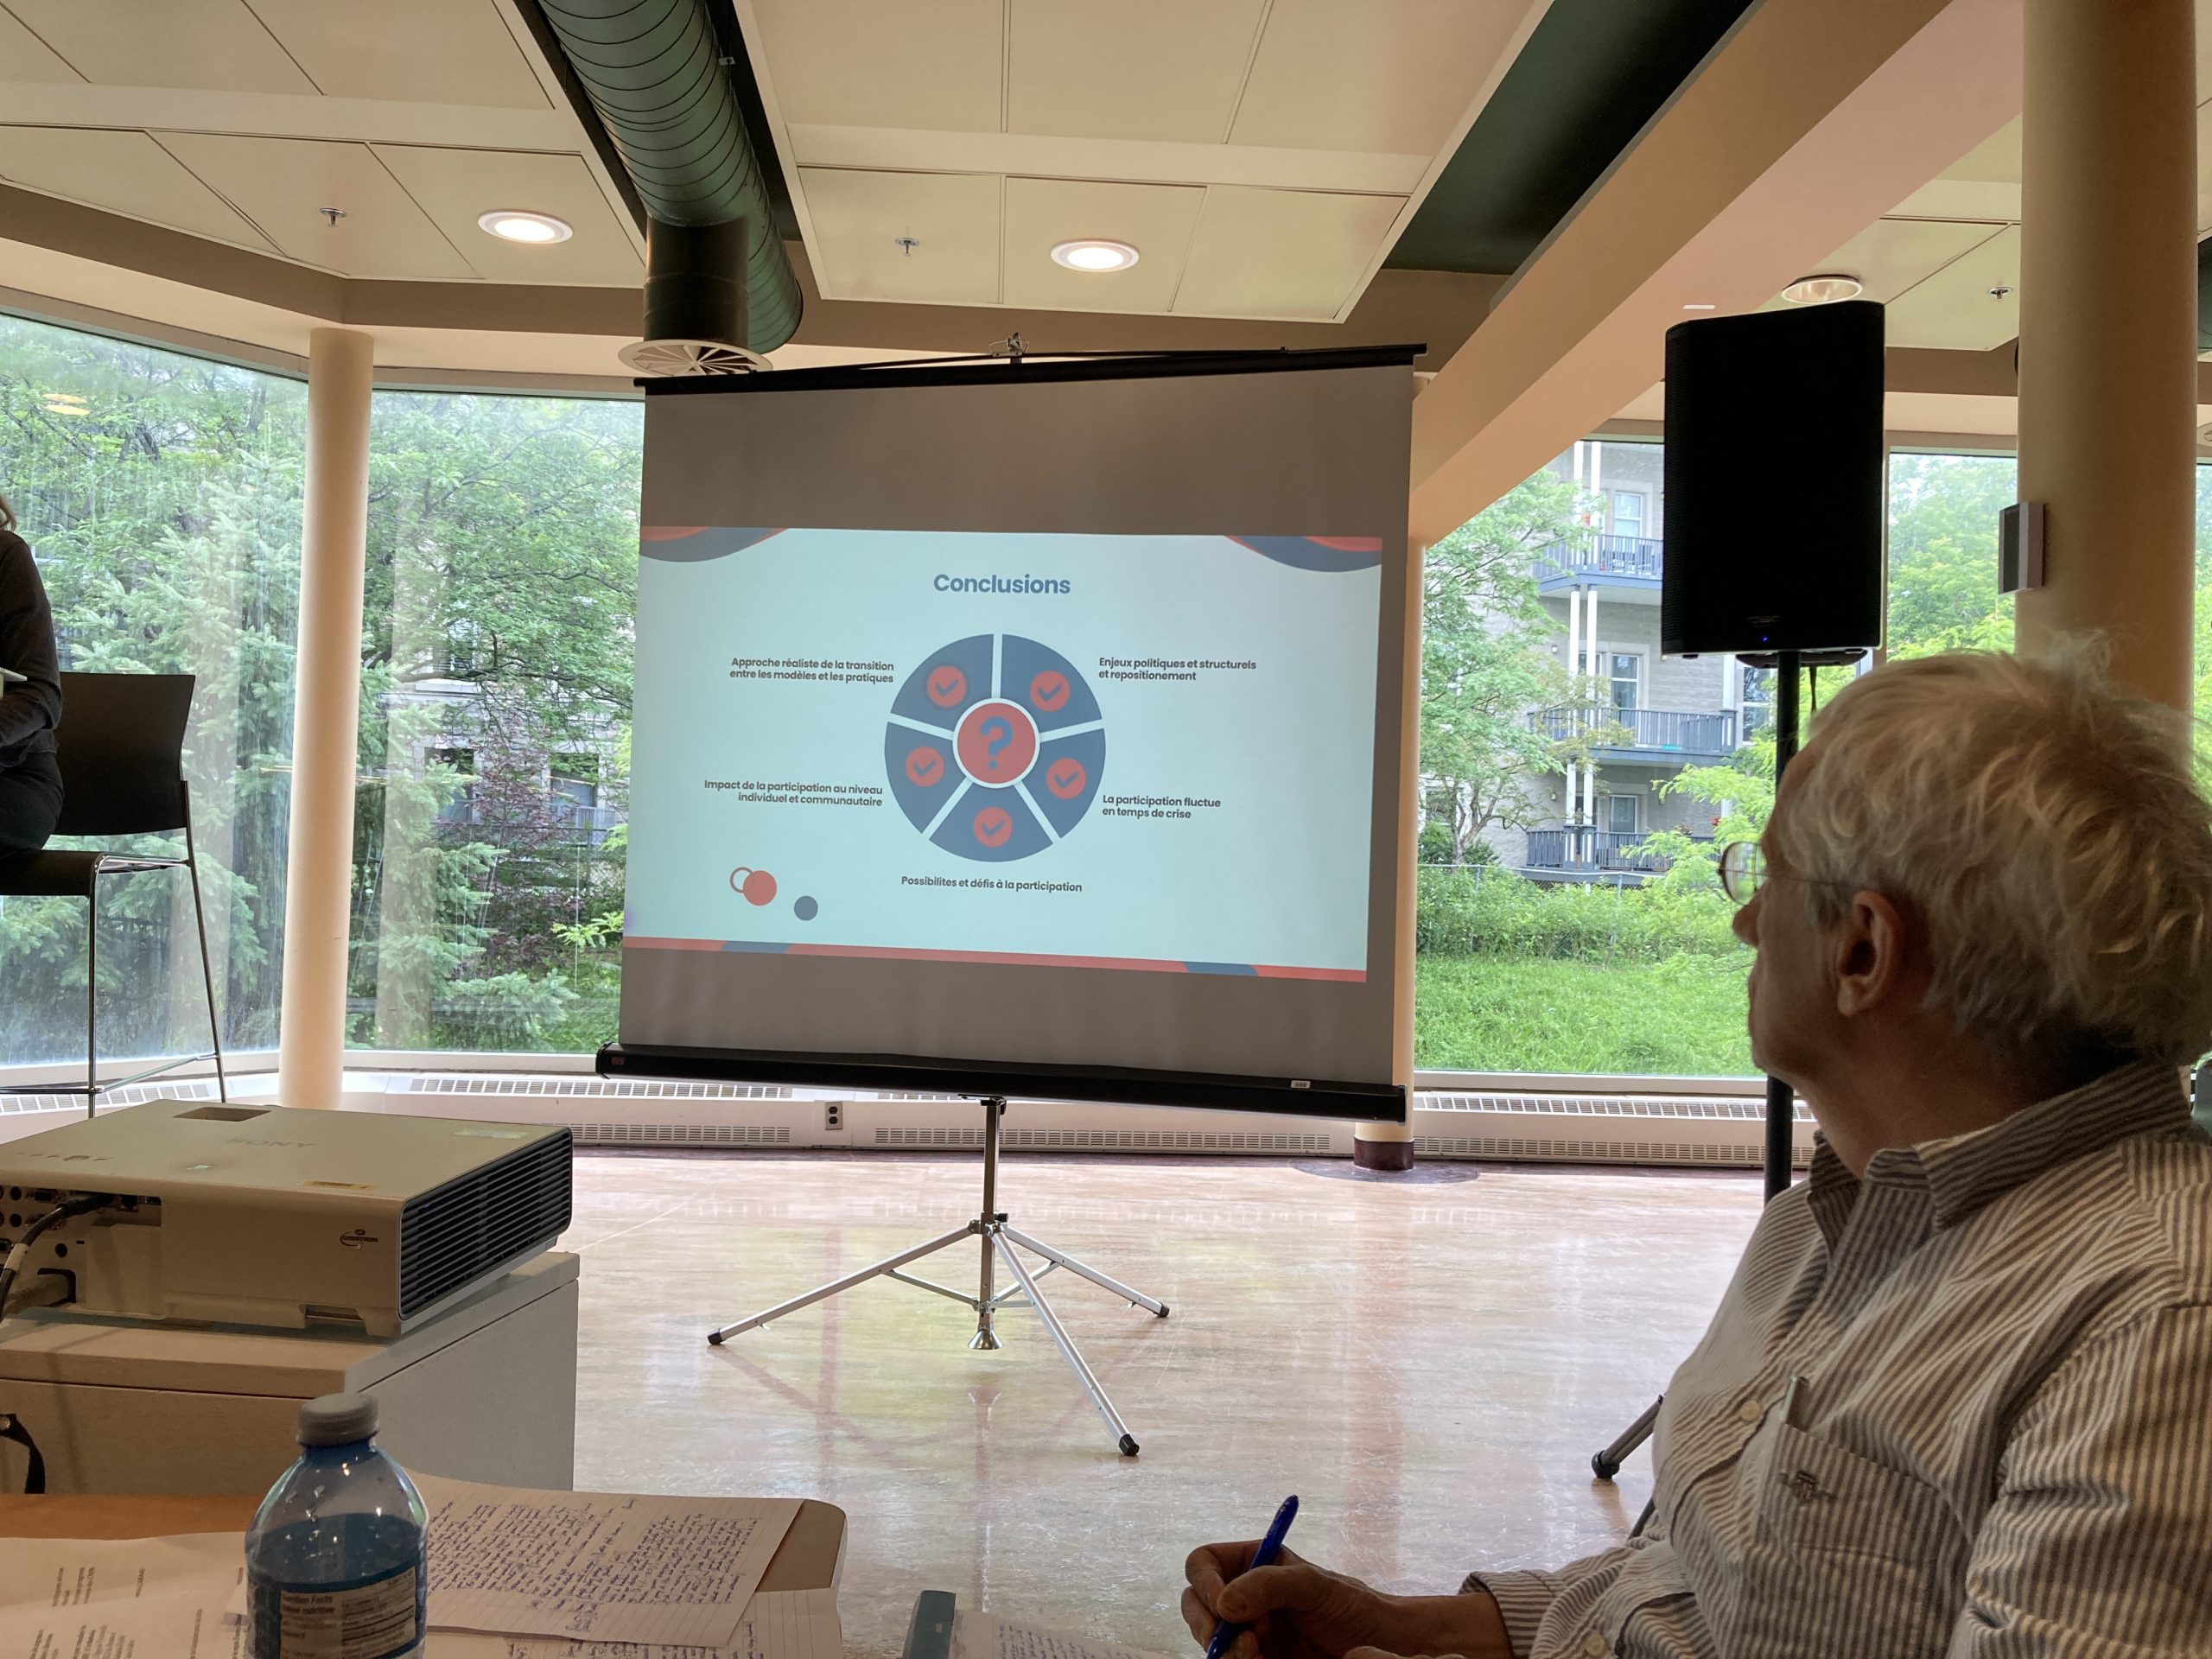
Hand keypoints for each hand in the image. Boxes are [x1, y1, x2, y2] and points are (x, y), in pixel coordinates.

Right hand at [1180, 1544, 1509, 1658]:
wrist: (1374, 1646)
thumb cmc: (1351, 1607)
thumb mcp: (1313, 1586)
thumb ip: (1268, 1584)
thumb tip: (1224, 1604)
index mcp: (1250, 1563)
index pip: (1203, 1563)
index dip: (1204, 1582)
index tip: (1222, 1604)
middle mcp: (1241, 1595)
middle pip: (1195, 1604)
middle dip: (1208, 1624)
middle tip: (1240, 1641)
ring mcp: (1245, 1631)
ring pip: (1207, 1640)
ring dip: (1224, 1651)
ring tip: (1258, 1655)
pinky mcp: (1254, 1658)